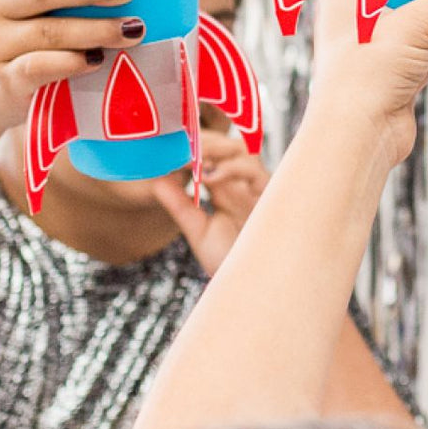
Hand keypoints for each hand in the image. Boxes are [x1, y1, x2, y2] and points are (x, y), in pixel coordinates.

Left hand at [152, 129, 269, 276]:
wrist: (251, 285)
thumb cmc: (229, 261)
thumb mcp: (198, 230)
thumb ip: (180, 205)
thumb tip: (157, 180)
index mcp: (228, 190)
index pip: (211, 156)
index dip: (192, 149)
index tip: (167, 151)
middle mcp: (244, 185)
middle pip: (227, 146)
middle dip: (203, 143)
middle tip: (177, 147)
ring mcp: (258, 188)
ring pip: (243, 150)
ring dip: (216, 150)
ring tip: (191, 159)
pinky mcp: (270, 195)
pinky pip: (253, 169)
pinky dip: (229, 168)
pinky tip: (208, 177)